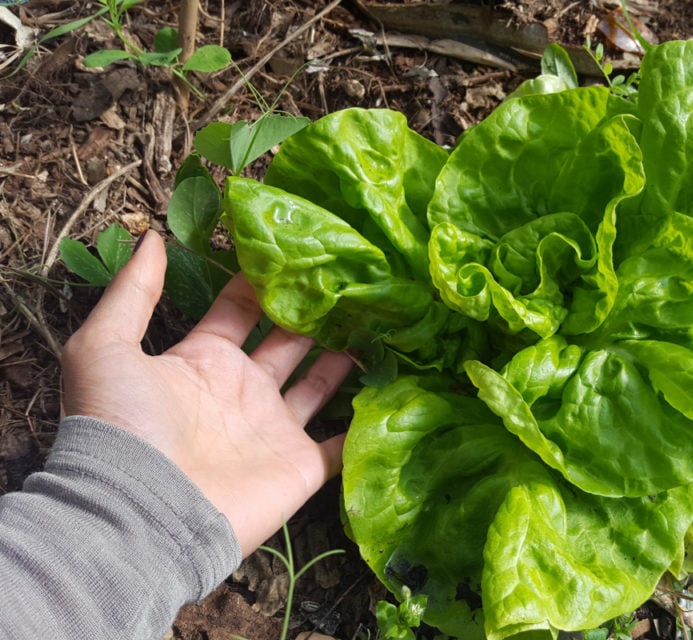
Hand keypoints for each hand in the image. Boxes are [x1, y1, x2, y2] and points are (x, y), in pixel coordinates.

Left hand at [61, 230, 353, 555]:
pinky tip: (392, 386)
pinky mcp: (302, 465)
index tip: (296, 250)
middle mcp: (243, 390)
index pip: (239, 311)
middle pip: (288, 341)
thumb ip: (133, 292)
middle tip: (350, 277)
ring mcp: (274, 428)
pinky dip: (364, 420)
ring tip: (379, 317)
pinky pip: (342, 441)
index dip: (262, 282)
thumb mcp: (105, 347)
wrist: (143, 515)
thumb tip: (154, 236)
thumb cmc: (124, 427)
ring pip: (319, 383)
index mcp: (203, 360)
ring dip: (344, 355)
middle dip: (314, 312)